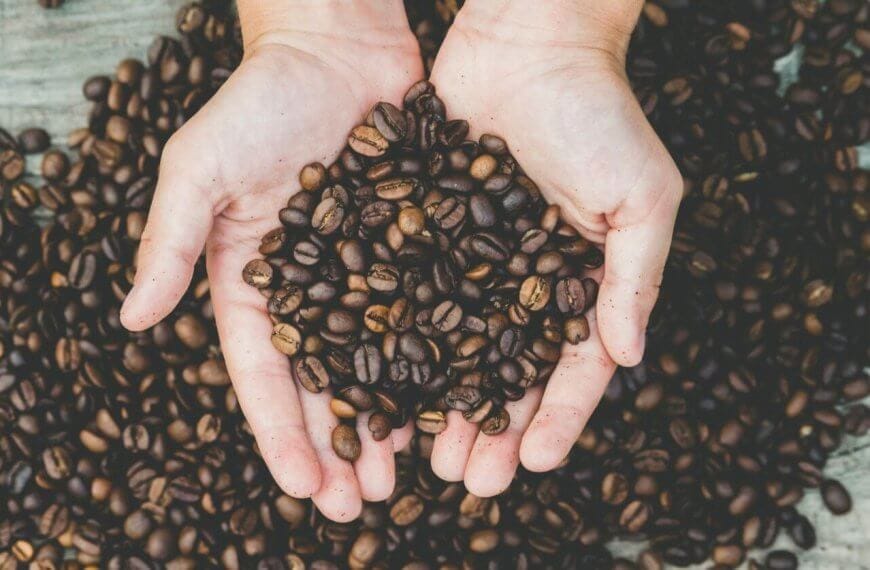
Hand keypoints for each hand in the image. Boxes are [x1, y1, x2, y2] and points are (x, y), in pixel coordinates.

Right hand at [120, 1, 422, 520]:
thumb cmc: (262, 102)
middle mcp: (310, 289)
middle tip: (358, 502)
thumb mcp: (201, 168)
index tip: (300, 486)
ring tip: (402, 477)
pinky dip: (432, 365)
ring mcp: (364, 274)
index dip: (280, 432)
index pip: (263, 373)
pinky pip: (423, 318)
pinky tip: (448, 407)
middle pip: (323, 383)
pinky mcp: (412, 251)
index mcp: (253, 281)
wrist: (338, 50)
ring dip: (385, 422)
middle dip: (337, 445)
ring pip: (376, 363)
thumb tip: (134, 321)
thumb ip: (169, 243)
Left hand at [428, 0, 681, 493]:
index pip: (571, 365)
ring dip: (442, 404)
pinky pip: (411, 297)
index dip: (559, 417)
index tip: (534, 463)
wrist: (532, 42)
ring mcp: (472, 261)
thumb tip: (630, 356)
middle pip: (506, 370)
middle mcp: (523, 280)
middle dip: (490, 427)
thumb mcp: (644, 197)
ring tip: (424, 457)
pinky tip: (382, 387)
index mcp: (578, 280)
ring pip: (454, 347)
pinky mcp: (426, 232)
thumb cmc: (599, 113)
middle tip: (468, 481)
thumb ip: (635, 277)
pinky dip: (397, 344)